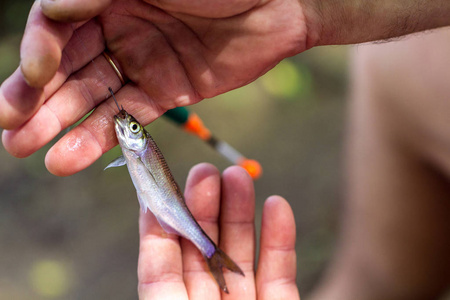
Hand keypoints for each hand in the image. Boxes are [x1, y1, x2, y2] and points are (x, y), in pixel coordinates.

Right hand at [0, 0, 308, 175]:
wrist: (277, 6)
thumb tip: (50, 14)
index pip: (57, 26)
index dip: (40, 53)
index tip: (32, 77)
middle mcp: (118, 30)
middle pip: (68, 67)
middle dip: (37, 99)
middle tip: (10, 131)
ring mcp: (141, 64)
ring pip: (93, 99)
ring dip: (61, 125)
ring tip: (30, 150)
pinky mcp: (165, 93)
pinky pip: (128, 118)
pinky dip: (101, 138)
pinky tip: (69, 157)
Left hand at [138, 163, 299, 298]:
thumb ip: (159, 272)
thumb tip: (150, 214)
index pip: (164, 261)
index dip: (168, 218)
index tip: (168, 183)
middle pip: (204, 249)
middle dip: (207, 207)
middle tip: (207, 171)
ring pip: (240, 253)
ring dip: (241, 212)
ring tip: (238, 175)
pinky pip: (280, 273)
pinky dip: (280, 238)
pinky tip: (277, 204)